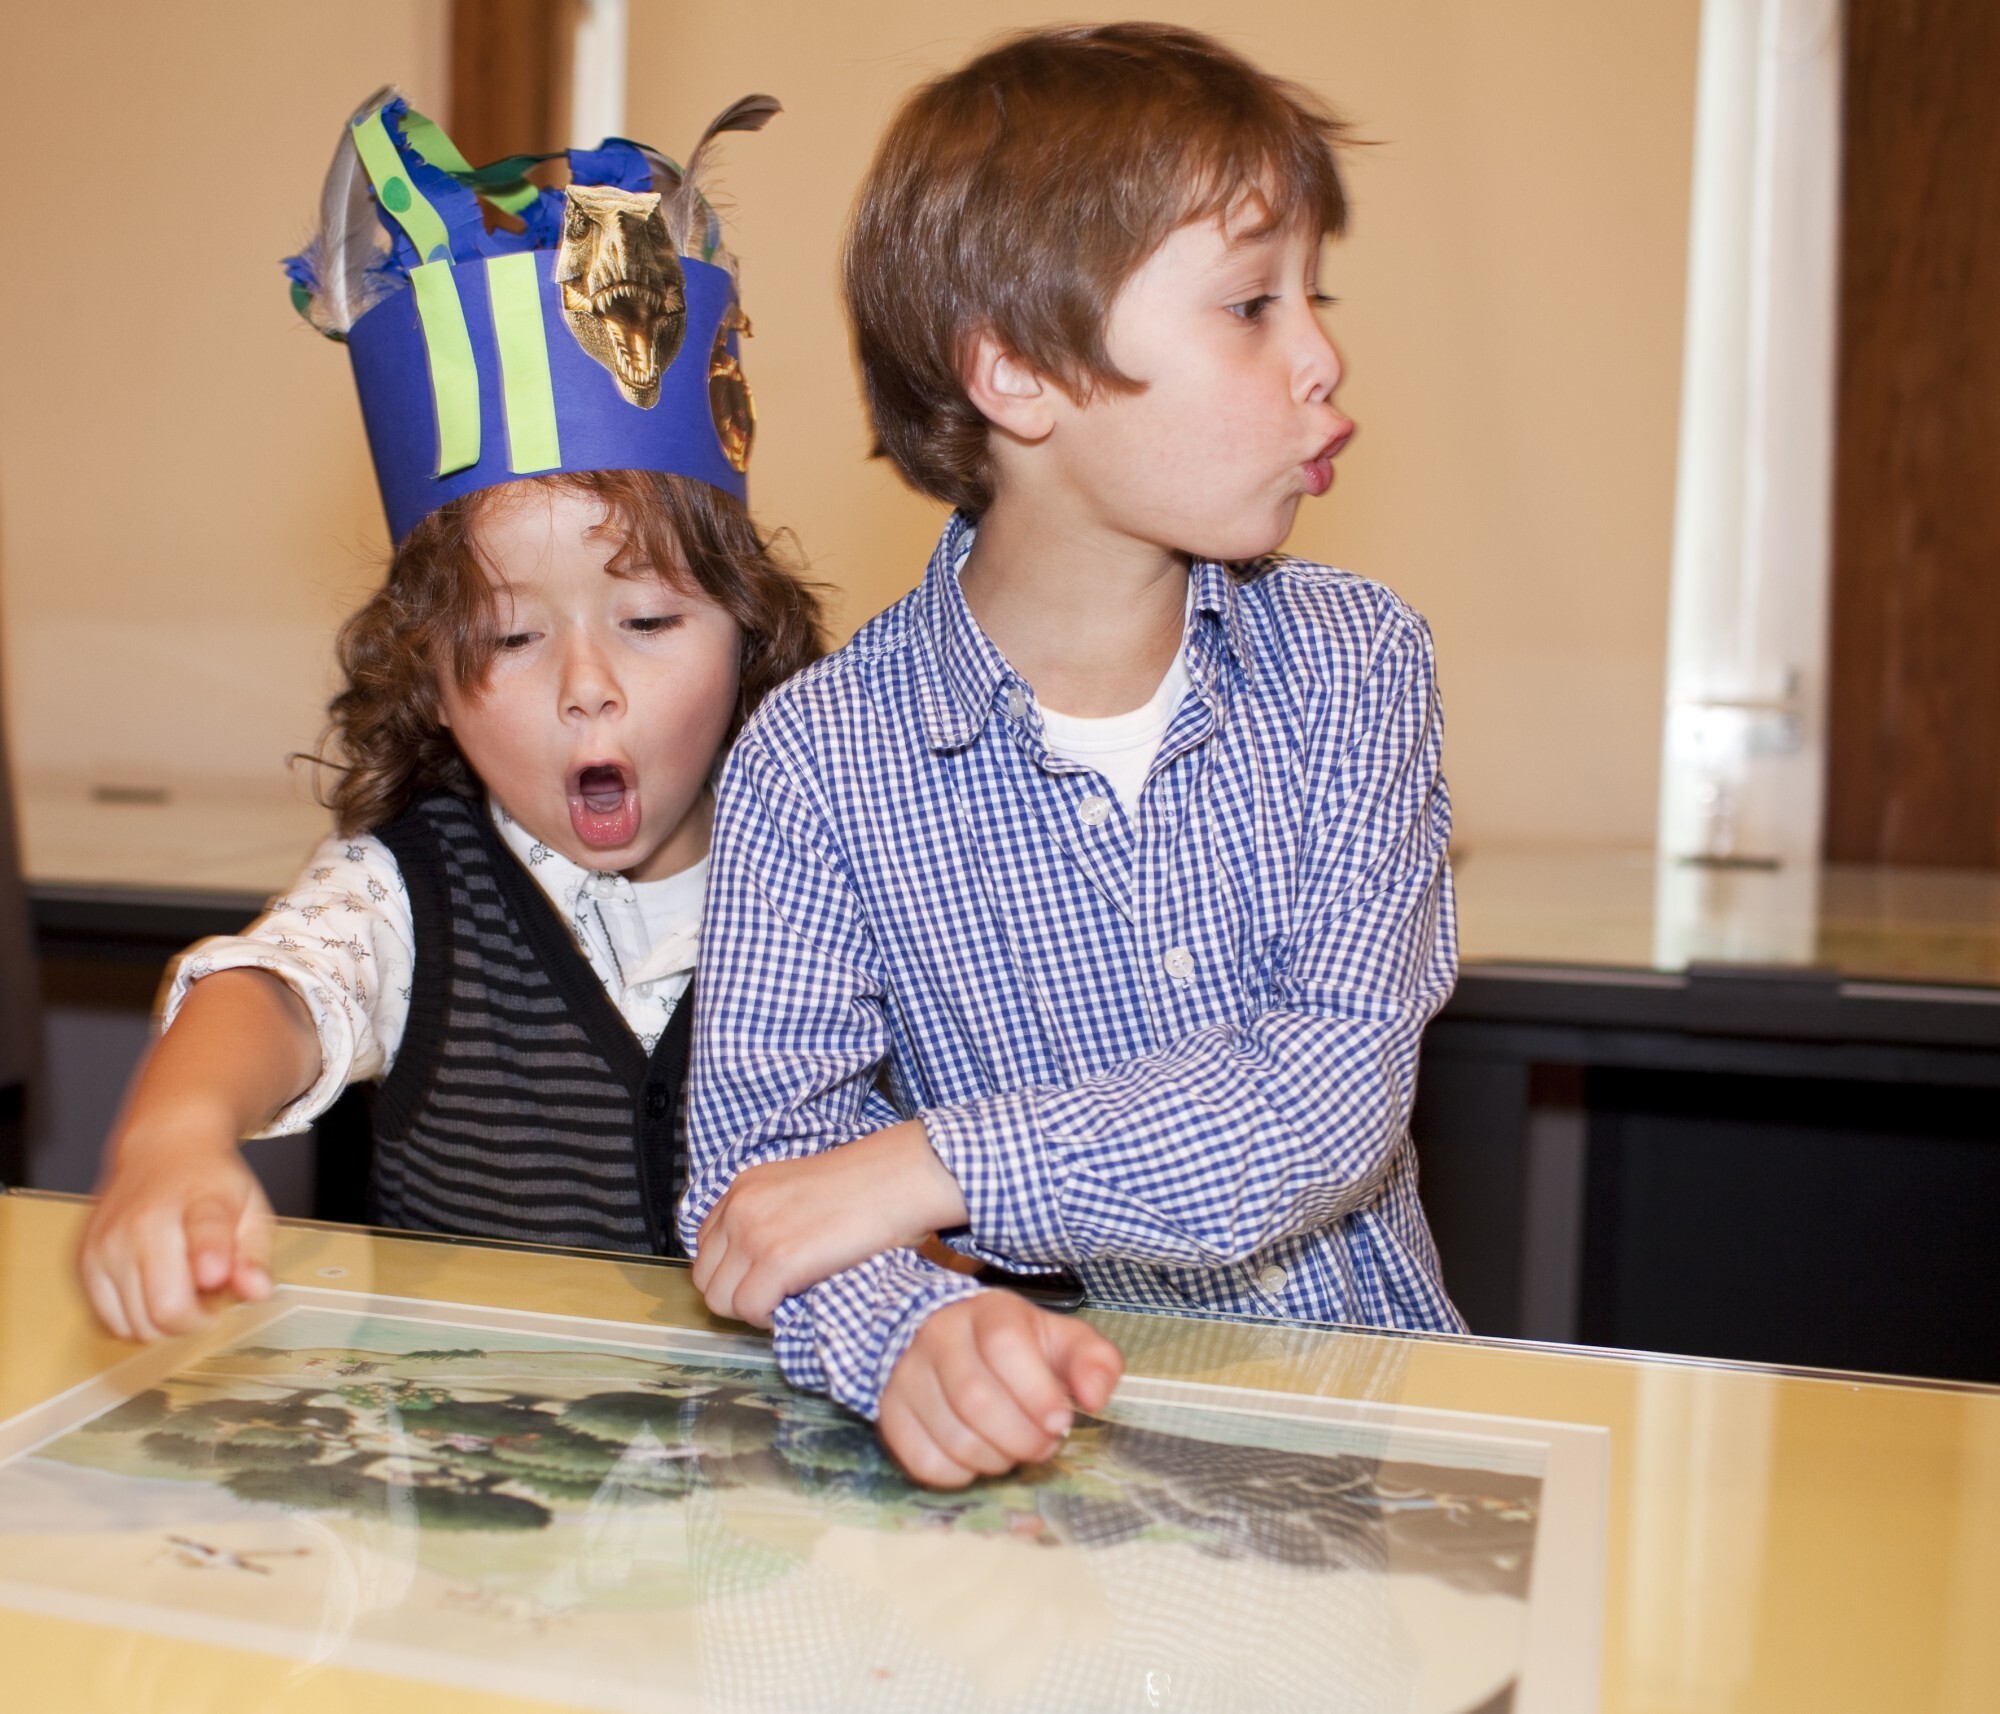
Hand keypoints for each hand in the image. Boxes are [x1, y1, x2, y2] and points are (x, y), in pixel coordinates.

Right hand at [79, 1128, 273, 1340]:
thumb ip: (255, 1256)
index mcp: (198, 1204)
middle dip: (196, 1319)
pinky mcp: (83, 1262)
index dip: (212, 1267)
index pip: (204, 1239)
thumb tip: (256, 1292)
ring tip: (180, 1287)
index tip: (215, 1278)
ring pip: (135, 1326)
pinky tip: (151, 1292)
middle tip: (208, 1294)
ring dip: (163, 1322)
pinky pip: (108, 1322)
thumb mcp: (251, 1210)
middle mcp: (144, 1224)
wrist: (161, 1151)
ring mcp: (107, 1245)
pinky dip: (133, 1319)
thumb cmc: (208, 1182)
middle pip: (165, 1309)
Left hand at [693, 1120, 969, 1325]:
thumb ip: (767, 1216)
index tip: (758, 1280)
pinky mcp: (777, 1260)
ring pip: (721, 1299)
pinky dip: (770, 1317)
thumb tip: (756, 1263)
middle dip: (736, 1295)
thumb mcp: (796, 1189)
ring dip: (751, 1309)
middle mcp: (740, 1208)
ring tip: (786, 1300)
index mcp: (743, 1188)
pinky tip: (796, 1302)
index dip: (731, 1272)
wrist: (897, 1178)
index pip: (705, 1247)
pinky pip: (750, 1309)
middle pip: (706, 1278)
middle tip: (773, 1297)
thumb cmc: (865, 1186)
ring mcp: (755, 1234)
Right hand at [879, 1290, 1122, 1488]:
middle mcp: (939, 1336)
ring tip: (1011, 1450)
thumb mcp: (1060, 1340)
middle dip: (1022, 1438)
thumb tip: (1094, 1397)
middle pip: (977, 1400)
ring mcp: (907, 1375)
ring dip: (994, 1460)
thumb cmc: (1014, 1346)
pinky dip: (959, 1474)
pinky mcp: (890, 1412)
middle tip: (1042, 1445)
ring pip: (952, 1436)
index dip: (1038, 1394)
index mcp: (988, 1313)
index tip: (1061, 1422)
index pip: (1005, 1348)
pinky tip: (975, 1457)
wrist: (943, 1335)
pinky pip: (923, 1461)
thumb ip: (1094, 1360)